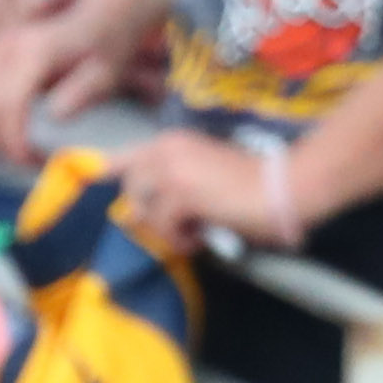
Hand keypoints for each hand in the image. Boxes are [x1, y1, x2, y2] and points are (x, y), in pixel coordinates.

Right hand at [0, 0, 147, 162]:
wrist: (105, 9)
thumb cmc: (108, 42)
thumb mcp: (106, 70)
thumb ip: (82, 93)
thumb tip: (56, 116)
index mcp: (31, 53)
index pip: (5, 109)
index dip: (15, 145)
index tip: (36, 163)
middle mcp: (6, 49)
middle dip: (3, 148)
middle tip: (34, 163)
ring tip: (30, 152)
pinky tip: (22, 137)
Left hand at [107, 126, 305, 254]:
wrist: (279, 186)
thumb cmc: (249, 183)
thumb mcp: (202, 174)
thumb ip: (172, 182)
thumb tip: (135, 211)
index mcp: (171, 141)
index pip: (124, 157)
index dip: (110, 174)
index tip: (102, 188)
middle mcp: (166, 149)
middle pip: (130, 190)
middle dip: (146, 214)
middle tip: (176, 226)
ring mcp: (171, 170)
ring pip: (144, 210)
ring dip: (165, 229)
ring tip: (193, 232)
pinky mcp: (181, 193)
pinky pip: (164, 227)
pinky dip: (181, 241)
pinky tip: (201, 238)